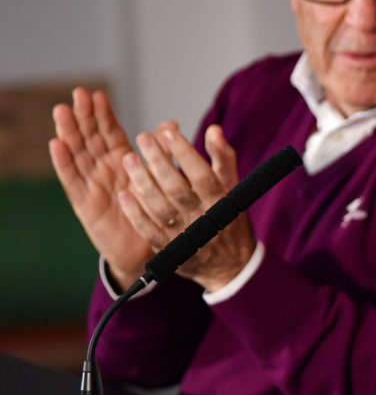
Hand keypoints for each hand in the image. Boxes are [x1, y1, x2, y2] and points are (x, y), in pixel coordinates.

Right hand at [49, 88, 151, 289]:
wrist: (148, 248)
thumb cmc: (155, 211)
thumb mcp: (161, 178)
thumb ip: (164, 152)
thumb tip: (170, 124)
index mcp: (122, 162)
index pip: (110, 133)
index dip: (103, 114)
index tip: (97, 94)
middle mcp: (104, 170)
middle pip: (90, 138)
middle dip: (84, 116)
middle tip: (78, 94)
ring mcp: (92, 185)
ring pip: (78, 154)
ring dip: (69, 132)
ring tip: (62, 111)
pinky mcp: (84, 203)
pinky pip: (72, 180)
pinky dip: (64, 162)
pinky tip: (57, 145)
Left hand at [117, 123, 255, 292]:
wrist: (229, 265)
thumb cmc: (229, 217)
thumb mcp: (234, 187)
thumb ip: (223, 158)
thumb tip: (214, 129)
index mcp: (220, 200)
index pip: (201, 173)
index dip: (184, 152)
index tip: (167, 132)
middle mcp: (202, 218)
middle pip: (176, 187)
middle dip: (158, 161)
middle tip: (142, 137)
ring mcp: (185, 235)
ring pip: (159, 207)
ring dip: (142, 182)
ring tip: (128, 159)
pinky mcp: (170, 250)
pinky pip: (149, 231)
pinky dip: (136, 214)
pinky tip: (124, 194)